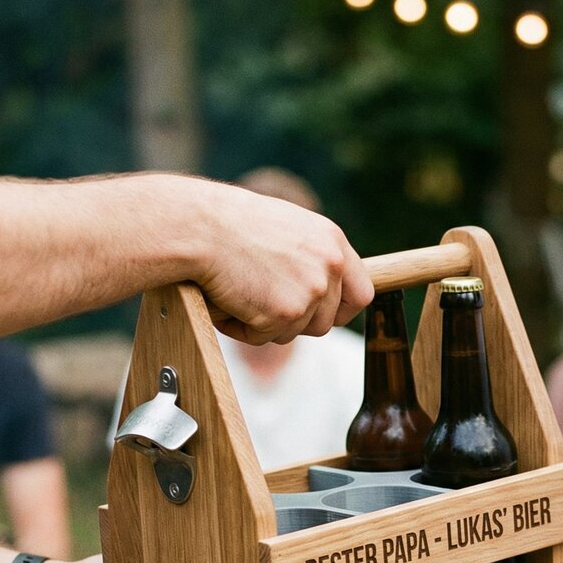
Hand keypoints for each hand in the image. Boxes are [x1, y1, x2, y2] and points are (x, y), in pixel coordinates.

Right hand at [190, 180, 372, 344]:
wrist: (199, 226)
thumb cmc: (231, 224)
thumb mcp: (287, 229)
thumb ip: (311, 257)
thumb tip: (319, 290)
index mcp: (333, 242)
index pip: (362, 293)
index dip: (341, 311)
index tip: (322, 314)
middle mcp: (329, 266)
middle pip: (325, 323)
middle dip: (295, 323)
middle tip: (261, 302)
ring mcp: (310, 291)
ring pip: (294, 333)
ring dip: (265, 324)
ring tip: (240, 293)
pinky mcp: (285, 313)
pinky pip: (264, 338)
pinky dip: (242, 328)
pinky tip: (227, 300)